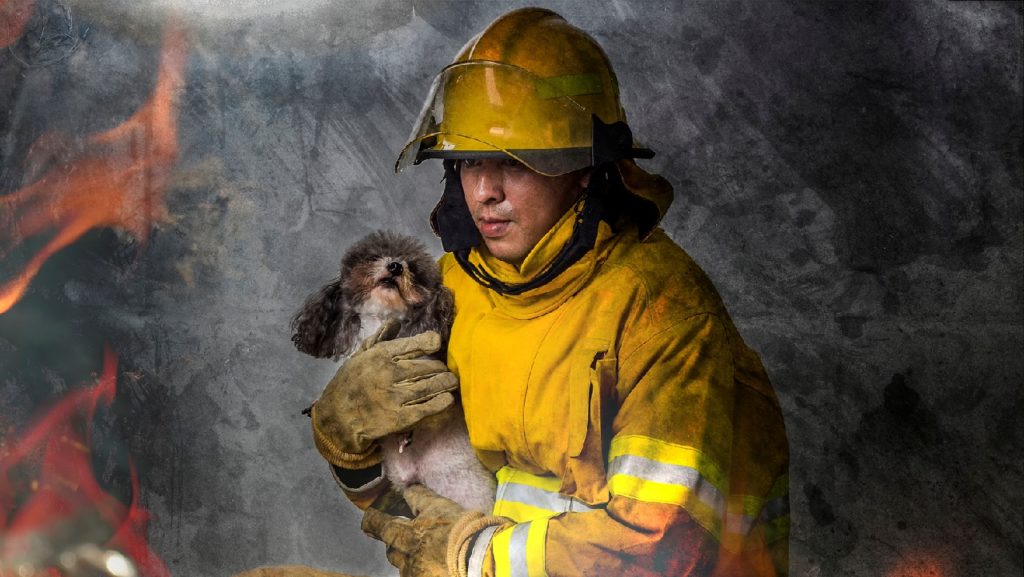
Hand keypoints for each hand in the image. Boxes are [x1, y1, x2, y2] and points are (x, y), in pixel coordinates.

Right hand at [310, 326, 457, 465]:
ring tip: (451, 382)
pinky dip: (442, 402)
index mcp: (381, 355)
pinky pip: (428, 407)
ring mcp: (396, 396)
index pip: (414, 344)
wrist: (337, 418)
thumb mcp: (360, 356)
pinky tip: (447, 399)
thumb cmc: (350, 383)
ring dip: (446, 383)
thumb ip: (380, 339)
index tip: (436, 344)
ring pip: (432, 385)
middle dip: (440, 368)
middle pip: (429, 366)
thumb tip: (396, 322)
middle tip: (445, 370)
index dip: (430, 342)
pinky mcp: (400, 418)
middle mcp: (390, 373)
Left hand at [361, 485, 473, 576]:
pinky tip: (435, 566)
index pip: (379, 525)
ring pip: (405, 566)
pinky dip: (422, 570)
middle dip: (396, 543)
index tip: (368, 519)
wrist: (483, 557)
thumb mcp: (441, 507)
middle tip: (406, 538)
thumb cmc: (464, 529)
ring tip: (428, 555)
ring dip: (411, 560)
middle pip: (392, 550)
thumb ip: (420, 498)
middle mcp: (408, 558)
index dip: (372, 521)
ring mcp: (416, 574)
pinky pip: (417, 574)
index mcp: (408, 535)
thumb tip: (406, 487)